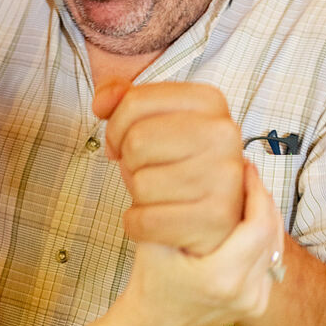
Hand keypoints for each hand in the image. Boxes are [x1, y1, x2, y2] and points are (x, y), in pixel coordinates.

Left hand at [95, 80, 244, 255]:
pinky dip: (139, 224)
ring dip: (139, 195)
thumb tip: (102, 102)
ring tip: (163, 194)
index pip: (135, 102)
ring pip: (140, 183)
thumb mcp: (158, 124)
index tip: (124, 143)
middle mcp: (223, 134)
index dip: (116, 127)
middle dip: (128, 162)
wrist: (214, 220)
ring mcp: (224, 176)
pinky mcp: (215, 217)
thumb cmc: (181, 167)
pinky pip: (144, 220)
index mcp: (209, 101)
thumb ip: (125, 102)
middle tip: (148, 171)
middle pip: (135, 141)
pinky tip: (162, 217)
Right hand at [123, 162, 282, 325]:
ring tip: (247, 192)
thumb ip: (173, 207)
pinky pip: (269, 262)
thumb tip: (190, 167)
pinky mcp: (257, 304)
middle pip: (271, 232)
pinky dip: (261, 238)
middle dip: (262, 198)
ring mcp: (255, 301)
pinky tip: (247, 221)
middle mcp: (246, 293)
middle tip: (246, 174)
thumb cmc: (149, 284)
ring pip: (274, 246)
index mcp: (222, 278)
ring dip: (264, 216)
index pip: (258, 224)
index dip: (257, 191)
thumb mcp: (154, 242)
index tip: (244, 168)